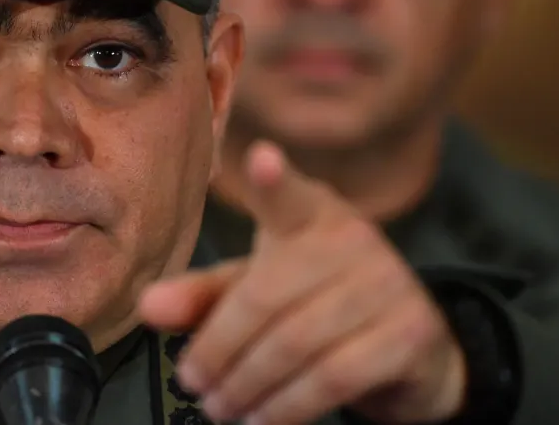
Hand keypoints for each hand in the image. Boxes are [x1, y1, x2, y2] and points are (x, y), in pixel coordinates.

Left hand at [138, 142, 465, 424]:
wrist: (410, 348)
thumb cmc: (318, 305)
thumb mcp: (257, 291)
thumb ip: (203, 297)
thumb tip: (148, 306)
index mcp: (311, 215)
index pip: (288, 196)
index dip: (275, 180)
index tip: (261, 160)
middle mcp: (353, 239)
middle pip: (265, 296)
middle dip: (218, 347)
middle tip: (193, 381)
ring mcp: (388, 284)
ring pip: (296, 343)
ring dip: (247, 385)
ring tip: (220, 407)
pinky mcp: (410, 333)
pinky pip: (335, 377)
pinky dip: (288, 406)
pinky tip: (262, 419)